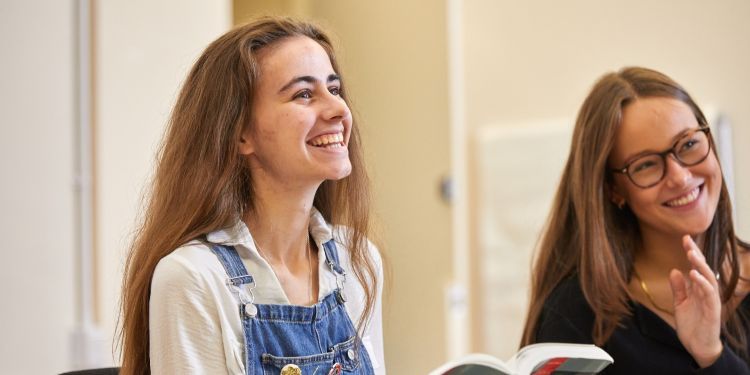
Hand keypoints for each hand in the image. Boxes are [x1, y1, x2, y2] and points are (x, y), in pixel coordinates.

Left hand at [669, 235, 722, 367]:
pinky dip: (702, 283)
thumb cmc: (692, 325)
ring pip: (708, 278)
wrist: (698, 346)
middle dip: (696, 253)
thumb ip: (678, 288)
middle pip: (703, 268)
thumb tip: (675, 271)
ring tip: (691, 254)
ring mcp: (710, 300)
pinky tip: (694, 274)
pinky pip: (709, 294)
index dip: (692, 252)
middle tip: (687, 240)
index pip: (696, 267)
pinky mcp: (712, 310)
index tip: (684, 238)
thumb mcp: (680, 303)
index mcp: (698, 289)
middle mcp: (706, 291)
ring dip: (700, 265)